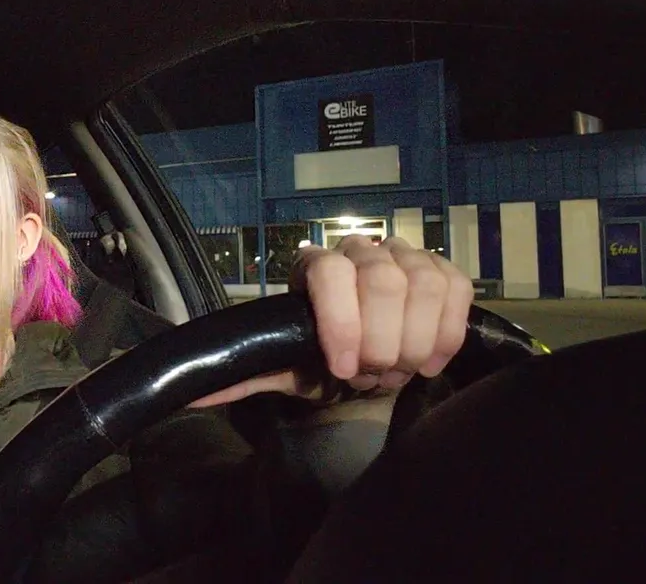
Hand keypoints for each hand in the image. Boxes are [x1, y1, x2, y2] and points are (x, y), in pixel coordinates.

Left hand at [190, 235, 473, 407]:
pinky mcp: (441, 270)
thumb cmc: (319, 357)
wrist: (363, 354)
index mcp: (313, 267)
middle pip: (382, 282)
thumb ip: (243, 376)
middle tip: (370, 377)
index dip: (342, 323)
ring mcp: (402, 254)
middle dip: (381, 343)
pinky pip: (456, 288)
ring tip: (397, 370)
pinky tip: (428, 361)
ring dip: (413, 341)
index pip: (328, 273)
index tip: (342, 369)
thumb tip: (190, 394)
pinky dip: (446, 332)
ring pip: (423, 285)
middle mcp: (357, 250)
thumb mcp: (284, 369)